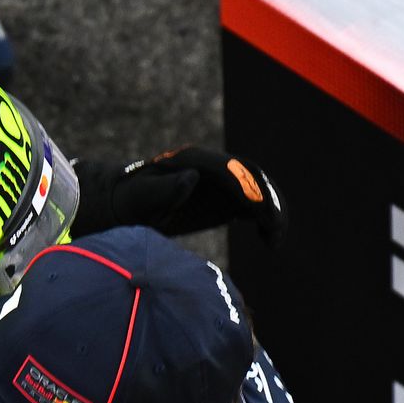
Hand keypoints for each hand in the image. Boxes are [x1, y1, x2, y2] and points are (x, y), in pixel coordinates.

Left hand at [73, 146, 286, 244]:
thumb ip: (165, 189)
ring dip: (272, 212)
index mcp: (195, 161)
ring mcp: (220, 183)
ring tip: (274, 241)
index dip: (251, 189)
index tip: (262, 213)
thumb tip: (191, 179)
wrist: (127, 204)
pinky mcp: (223, 200)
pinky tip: (269, 241)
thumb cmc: (131, 202)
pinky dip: (264, 220)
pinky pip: (252, 206)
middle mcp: (214, 167)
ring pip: (257, 191)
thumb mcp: (142, 198)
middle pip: (252, 177)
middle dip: (269, 201)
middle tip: (276, 231)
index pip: (232, 171)